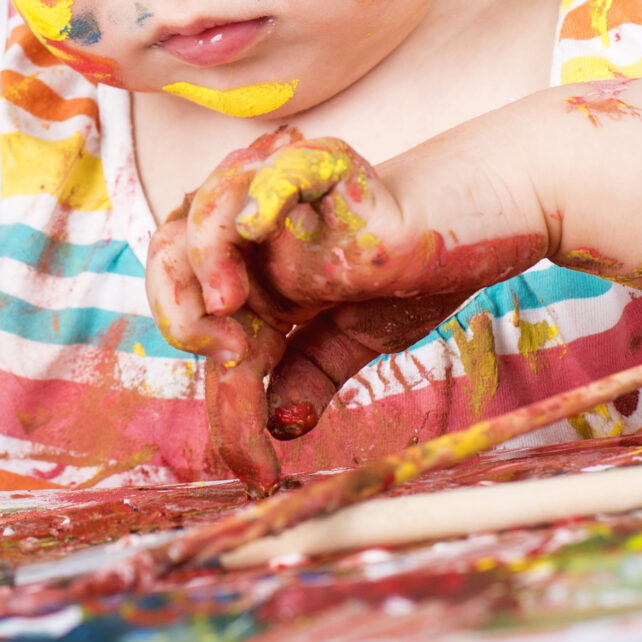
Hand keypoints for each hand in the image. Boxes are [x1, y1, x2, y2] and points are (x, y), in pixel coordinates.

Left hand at [147, 126, 551, 489]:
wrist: (473, 231)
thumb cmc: (409, 274)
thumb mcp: (352, 337)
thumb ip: (309, 373)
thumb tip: (280, 429)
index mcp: (248, 276)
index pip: (208, 338)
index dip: (224, 409)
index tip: (255, 471)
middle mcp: (249, 234)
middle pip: (168, 262)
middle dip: (181, 320)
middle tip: (228, 365)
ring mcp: (276, 196)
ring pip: (198, 215)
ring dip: (201, 267)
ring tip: (230, 311)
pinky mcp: (316, 170)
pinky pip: (266, 177)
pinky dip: (251, 201)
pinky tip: (251, 231)